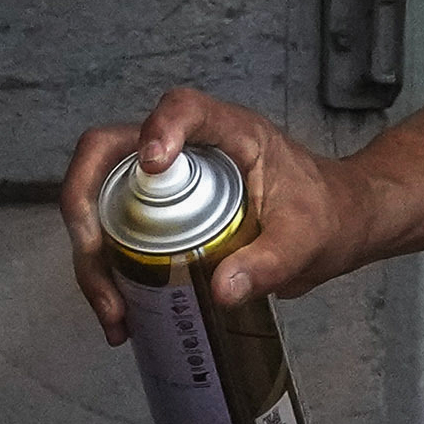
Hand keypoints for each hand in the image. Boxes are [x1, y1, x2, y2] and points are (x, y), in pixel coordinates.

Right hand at [56, 86, 370, 336]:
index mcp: (231, 132)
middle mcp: (187, 148)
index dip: (157, 128)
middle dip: (86, 210)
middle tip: (95, 264)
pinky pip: (114, 231)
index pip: (182, 108)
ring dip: (90, 254)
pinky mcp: (158, 212)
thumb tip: (222, 290)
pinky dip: (107, 271)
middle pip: (108, 153)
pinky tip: (121, 315)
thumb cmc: (326, 215)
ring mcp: (166, 180)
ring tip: (113, 313)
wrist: (336, 223)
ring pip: (100, 199)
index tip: (151, 165)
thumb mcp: (307, 242)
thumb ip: (272, 262)